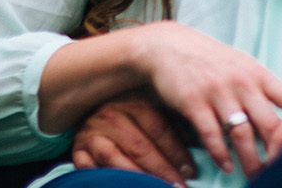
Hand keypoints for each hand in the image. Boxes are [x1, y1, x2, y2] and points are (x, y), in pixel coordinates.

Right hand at [72, 90, 196, 184]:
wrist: (93, 104)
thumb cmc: (134, 110)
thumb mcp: (154, 108)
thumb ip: (176, 123)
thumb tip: (203, 145)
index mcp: (135, 102)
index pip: (160, 130)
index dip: (177, 153)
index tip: (192, 172)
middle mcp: (112, 115)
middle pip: (140, 148)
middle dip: (162, 171)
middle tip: (180, 187)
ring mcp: (92, 133)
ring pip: (116, 161)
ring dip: (138, 179)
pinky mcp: (77, 150)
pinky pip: (90, 170)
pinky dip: (106, 181)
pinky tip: (124, 186)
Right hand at [137, 21, 281, 178]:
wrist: (170, 46)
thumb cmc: (211, 60)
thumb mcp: (243, 66)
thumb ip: (263, 89)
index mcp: (259, 75)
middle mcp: (243, 83)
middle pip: (270, 123)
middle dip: (278, 151)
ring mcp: (219, 92)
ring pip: (242, 133)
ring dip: (251, 159)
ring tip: (257, 177)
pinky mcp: (194, 101)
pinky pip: (211, 134)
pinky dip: (220, 154)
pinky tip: (227, 167)